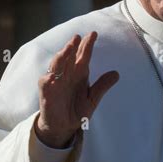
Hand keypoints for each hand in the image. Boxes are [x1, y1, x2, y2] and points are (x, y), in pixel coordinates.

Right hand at [35, 32, 118, 147]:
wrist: (64, 127)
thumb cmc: (76, 110)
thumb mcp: (93, 99)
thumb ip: (102, 86)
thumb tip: (116, 73)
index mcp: (79, 73)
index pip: (83, 56)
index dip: (87, 45)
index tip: (93, 34)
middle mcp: (67, 74)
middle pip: (70, 56)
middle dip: (73, 46)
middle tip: (78, 37)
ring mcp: (56, 81)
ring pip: (57, 64)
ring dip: (62, 56)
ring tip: (68, 48)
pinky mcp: (47, 92)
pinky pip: (46, 82)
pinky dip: (49, 77)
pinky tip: (53, 75)